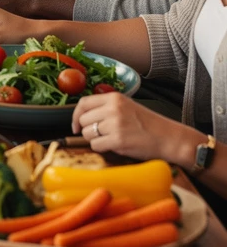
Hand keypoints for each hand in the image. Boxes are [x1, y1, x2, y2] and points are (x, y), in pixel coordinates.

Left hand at [72, 92, 196, 163]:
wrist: (169, 138)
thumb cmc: (149, 124)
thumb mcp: (127, 106)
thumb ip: (106, 107)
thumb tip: (83, 117)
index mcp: (114, 98)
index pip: (83, 103)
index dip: (76, 116)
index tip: (76, 125)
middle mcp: (112, 109)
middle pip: (83, 120)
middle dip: (88, 130)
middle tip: (100, 134)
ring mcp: (115, 125)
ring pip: (87, 134)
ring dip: (95, 139)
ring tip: (110, 139)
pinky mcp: (118, 141)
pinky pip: (96, 146)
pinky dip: (101, 148)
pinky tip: (113, 146)